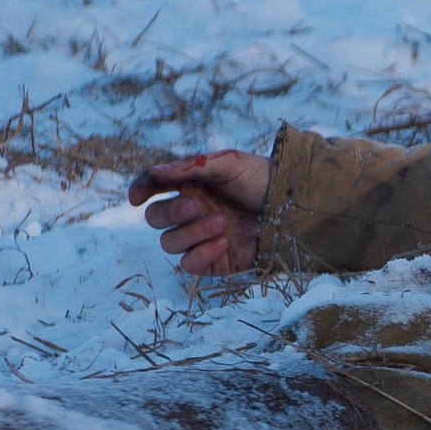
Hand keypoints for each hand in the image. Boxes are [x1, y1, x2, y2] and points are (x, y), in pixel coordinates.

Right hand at [129, 149, 271, 277]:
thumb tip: (155, 171)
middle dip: (171, 212)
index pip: (152, 188)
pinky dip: (200, 254)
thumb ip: (192, 166)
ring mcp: (199, 238)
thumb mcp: (230, 164)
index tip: (137, 197)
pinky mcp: (213, 261)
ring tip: (223, 223)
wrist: (293, 208)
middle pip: (155, 218)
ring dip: (191, 233)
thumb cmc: (262, 180)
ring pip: (169, 242)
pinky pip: (189, 265)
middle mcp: (190, 212)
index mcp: (189, 185)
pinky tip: (223, 242)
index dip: (139, 191)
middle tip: (198, 206)